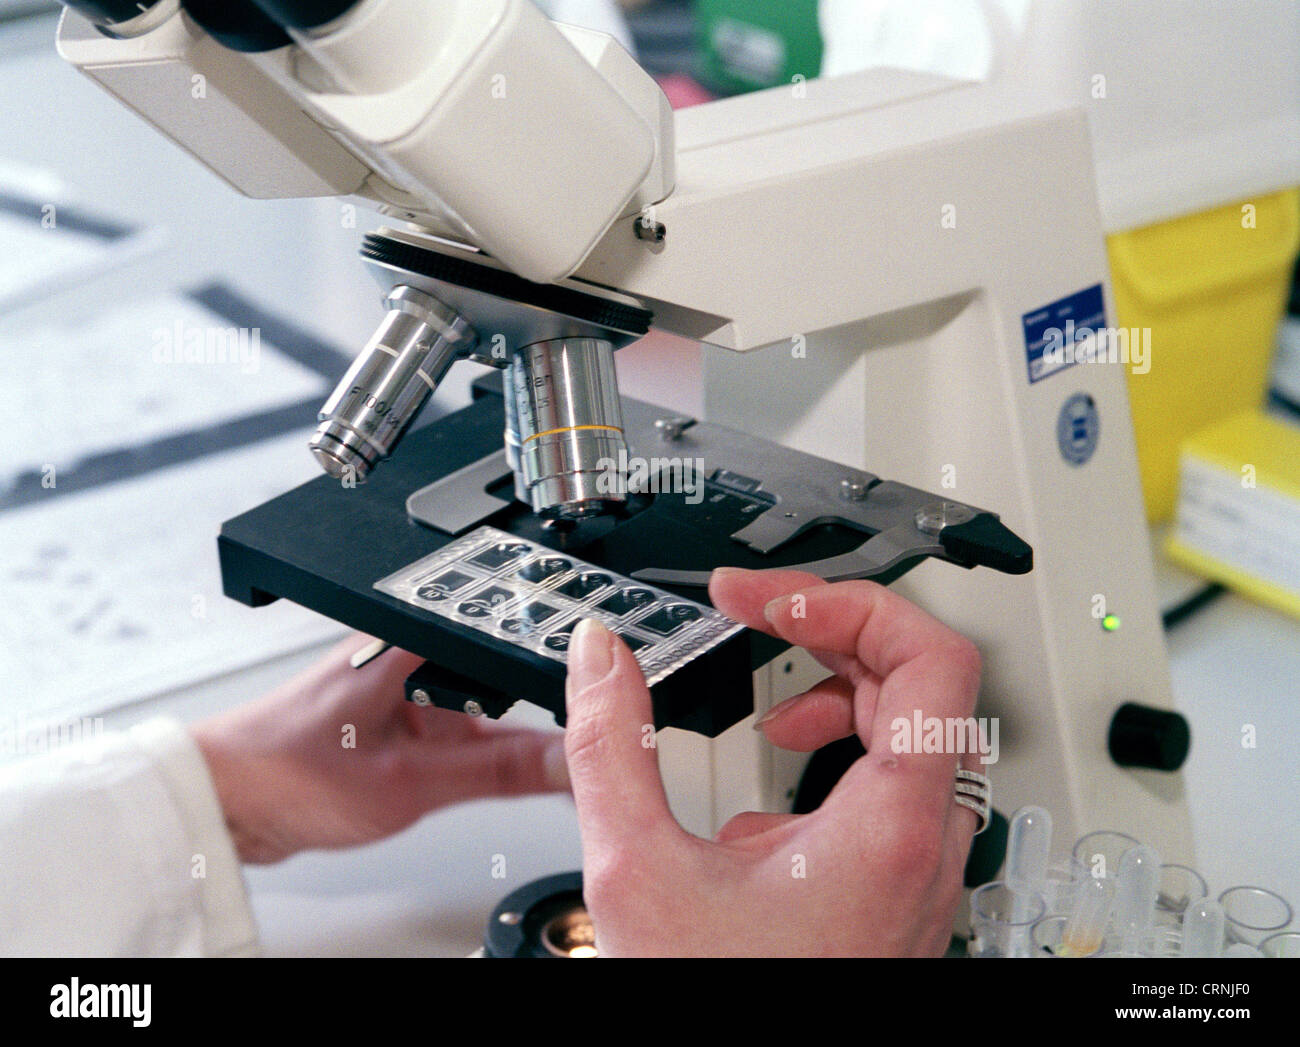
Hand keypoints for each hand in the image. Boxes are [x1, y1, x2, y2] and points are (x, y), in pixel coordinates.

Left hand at [192, 634, 568, 862]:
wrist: (222, 803)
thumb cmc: (281, 771)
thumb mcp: (408, 781)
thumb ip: (496, 772)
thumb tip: (567, 763)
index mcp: (415, 635)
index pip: (512, 640)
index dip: (560, 675)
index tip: (594, 714)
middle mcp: (412, 649)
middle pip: (506, 673)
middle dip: (538, 713)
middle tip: (567, 752)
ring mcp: (405, 682)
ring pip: (485, 705)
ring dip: (503, 738)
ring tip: (521, 765)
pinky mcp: (398, 714)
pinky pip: (458, 728)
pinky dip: (475, 754)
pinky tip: (475, 777)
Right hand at [562, 567, 983, 956]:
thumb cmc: (725, 1005)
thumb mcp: (639, 870)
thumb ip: (612, 746)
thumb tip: (602, 658)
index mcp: (888, 825)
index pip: (929, 659)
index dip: (849, 602)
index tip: (770, 600)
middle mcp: (924, 842)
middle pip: (919, 681)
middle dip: (830, 631)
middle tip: (760, 615)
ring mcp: (917, 864)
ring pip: (913, 729)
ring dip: (839, 688)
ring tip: (773, 697)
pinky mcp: (895, 881)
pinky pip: (894, 781)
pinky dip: (839, 747)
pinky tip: (776, 780)